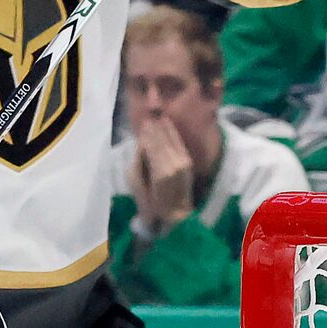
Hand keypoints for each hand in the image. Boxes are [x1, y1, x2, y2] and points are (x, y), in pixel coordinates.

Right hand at [131, 116, 196, 231]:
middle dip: (154, 126)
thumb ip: (139, 161)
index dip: (146, 132)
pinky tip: (166, 122)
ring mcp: (183, 161)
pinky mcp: (188, 161)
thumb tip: (142, 142)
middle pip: (161, 139)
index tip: (142, 121)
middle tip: (148, 115)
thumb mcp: (138, 184)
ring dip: (162, 126)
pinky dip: (171, 131)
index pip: (151, 145)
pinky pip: (178, 142)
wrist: (178, 213)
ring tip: (155, 114)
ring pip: (170, 138)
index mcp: (160, 172)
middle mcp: (173, 163)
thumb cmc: (153, 203)